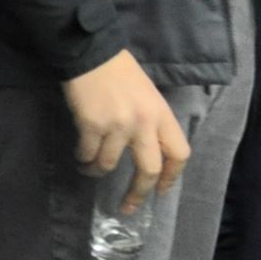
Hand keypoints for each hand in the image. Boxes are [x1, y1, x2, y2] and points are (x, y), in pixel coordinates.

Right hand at [61, 49, 190, 216]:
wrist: (92, 53)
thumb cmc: (121, 73)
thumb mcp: (147, 96)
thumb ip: (151, 123)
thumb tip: (149, 154)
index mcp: (161, 114)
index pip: (179, 152)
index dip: (172, 177)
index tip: (161, 192)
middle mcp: (144, 122)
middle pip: (149, 170)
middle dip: (138, 192)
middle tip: (128, 206)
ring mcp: (118, 125)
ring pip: (109, 165)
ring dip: (97, 171)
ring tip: (91, 167)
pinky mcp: (92, 125)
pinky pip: (88, 154)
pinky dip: (83, 159)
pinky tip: (81, 155)